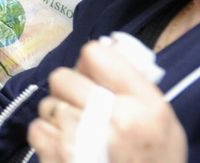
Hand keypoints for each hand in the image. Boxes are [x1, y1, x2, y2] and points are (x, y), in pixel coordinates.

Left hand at [28, 42, 185, 162]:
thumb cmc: (156, 158)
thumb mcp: (162, 118)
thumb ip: (133, 83)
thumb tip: (104, 47)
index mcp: (144, 104)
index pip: (94, 54)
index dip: (89, 65)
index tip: (94, 79)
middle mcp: (113, 119)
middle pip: (61, 77)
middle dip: (69, 90)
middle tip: (84, 107)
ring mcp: (80, 140)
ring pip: (47, 104)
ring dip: (59, 115)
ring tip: (79, 132)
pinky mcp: (57, 157)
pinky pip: (37, 128)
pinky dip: (47, 136)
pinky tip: (66, 146)